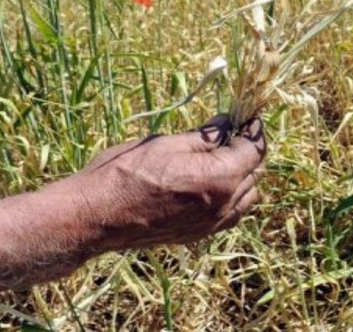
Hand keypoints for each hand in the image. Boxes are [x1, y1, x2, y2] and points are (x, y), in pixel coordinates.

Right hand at [54, 115, 266, 251]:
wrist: (98, 215)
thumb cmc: (127, 172)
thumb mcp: (168, 143)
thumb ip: (205, 136)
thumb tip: (227, 123)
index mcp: (221, 178)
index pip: (254, 151)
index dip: (253, 130)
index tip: (248, 117)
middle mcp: (224, 205)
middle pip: (254, 173)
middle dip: (249, 150)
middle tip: (233, 131)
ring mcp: (213, 224)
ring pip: (247, 196)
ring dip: (243, 174)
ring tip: (224, 155)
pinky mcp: (200, 234)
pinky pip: (232, 214)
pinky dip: (233, 196)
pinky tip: (215, 181)